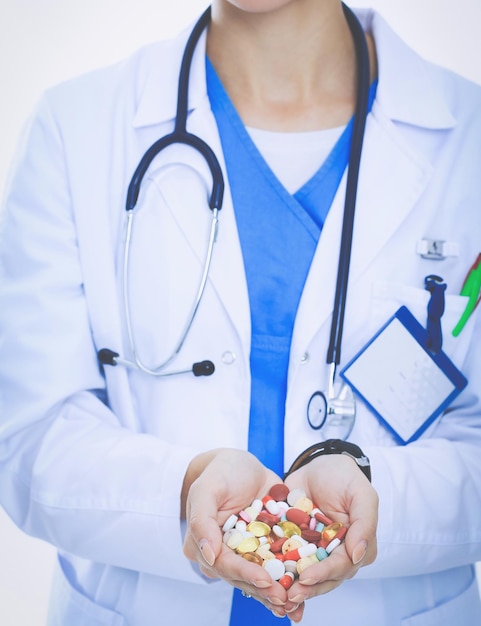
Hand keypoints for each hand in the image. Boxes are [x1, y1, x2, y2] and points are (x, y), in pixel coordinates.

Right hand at [183, 448, 300, 616]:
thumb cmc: (220, 472)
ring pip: (261, 578)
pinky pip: (277, 565)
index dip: (245, 573)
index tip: (265, 580)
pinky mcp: (266, 546)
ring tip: (296, 605)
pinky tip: (304, 590)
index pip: (225, 564)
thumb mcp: (206, 489)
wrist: (241, 464)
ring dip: (278, 592)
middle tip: (285, 600)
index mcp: (206, 544)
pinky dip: (290, 578)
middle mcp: (225, 553)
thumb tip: (208, 554)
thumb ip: (202, 520)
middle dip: (265, 590)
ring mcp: (247, 551)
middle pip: (244, 577)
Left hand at [283, 453, 377, 608]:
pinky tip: (263, 579)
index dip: (324, 574)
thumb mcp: (361, 494)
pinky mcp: (293, 542)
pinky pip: (284, 559)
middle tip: (289, 595)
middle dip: (306, 588)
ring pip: (303, 573)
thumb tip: (358, 555)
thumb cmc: (344, 477)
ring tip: (276, 595)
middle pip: (322, 577)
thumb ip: (364, 524)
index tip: (307, 578)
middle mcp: (334, 552)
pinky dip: (275, 570)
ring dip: (291, 585)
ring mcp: (313, 549)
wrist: (317, 465)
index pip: (341, 566)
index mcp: (354, 545)